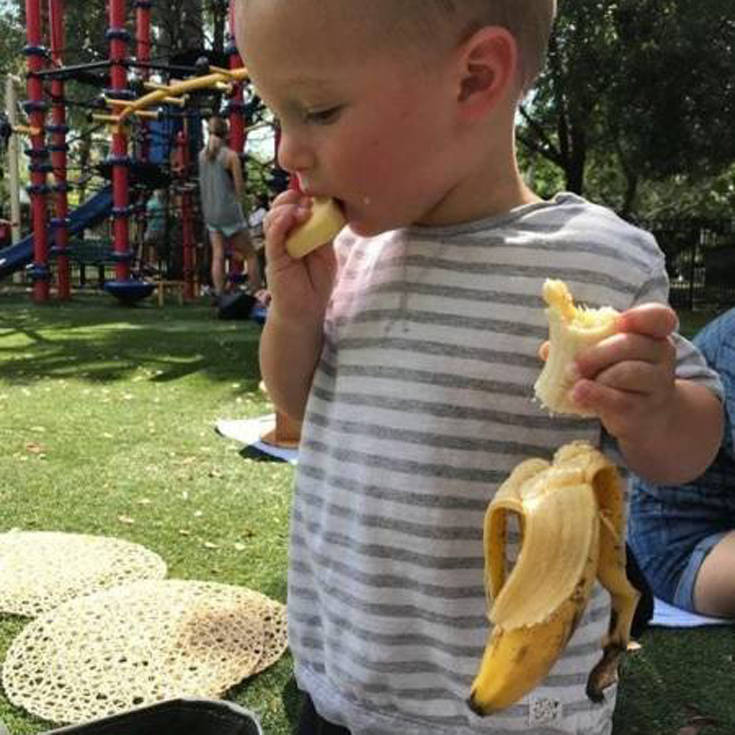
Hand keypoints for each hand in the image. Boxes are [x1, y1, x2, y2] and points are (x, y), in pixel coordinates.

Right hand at [262, 190, 336, 323]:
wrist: (306, 311)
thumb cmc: (316, 283)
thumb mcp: (327, 252)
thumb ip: (326, 232)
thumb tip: (333, 208)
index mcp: (298, 231)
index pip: (294, 205)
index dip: (303, 195)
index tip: (319, 193)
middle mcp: (285, 235)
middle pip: (280, 206)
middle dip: (292, 197)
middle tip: (309, 200)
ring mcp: (277, 246)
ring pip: (273, 217)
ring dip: (287, 208)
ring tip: (303, 211)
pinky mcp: (273, 258)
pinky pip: (272, 236)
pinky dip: (279, 223)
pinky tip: (290, 217)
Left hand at [565, 303, 678, 439]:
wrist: (645, 416)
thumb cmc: (619, 376)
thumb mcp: (605, 356)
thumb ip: (577, 347)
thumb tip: (547, 349)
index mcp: (652, 334)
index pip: (659, 317)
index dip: (640, 316)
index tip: (619, 320)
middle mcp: (661, 355)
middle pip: (632, 344)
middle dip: (597, 353)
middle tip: (571, 366)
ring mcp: (657, 383)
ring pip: (629, 372)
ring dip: (597, 377)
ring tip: (575, 384)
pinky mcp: (645, 408)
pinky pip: (620, 400)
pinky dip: (595, 396)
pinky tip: (577, 396)